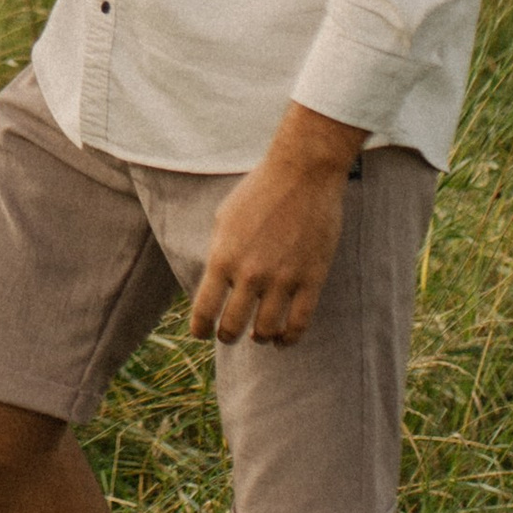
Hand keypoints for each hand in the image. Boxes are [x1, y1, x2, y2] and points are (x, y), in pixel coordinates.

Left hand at [188, 108, 364, 346]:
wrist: (302, 173)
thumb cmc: (259, 191)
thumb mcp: (224, 219)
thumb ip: (218, 253)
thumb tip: (215, 284)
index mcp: (223, 257)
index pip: (204, 310)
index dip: (200, 329)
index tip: (202, 333)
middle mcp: (250, 274)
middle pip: (232, 326)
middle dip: (227, 336)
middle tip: (229, 334)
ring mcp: (283, 279)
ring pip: (266, 330)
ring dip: (259, 337)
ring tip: (258, 334)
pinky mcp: (311, 279)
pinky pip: (299, 324)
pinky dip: (288, 338)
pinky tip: (282, 338)